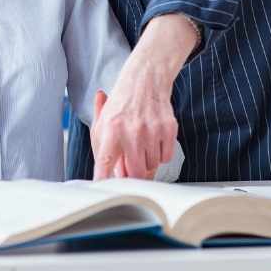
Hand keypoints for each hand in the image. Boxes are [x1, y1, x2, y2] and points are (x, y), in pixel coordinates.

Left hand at [89, 61, 177, 180]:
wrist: (145, 79)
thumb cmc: (121, 104)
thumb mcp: (102, 123)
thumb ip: (102, 151)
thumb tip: (105, 177)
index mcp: (110, 130)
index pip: (105, 164)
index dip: (104, 181)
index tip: (104, 190)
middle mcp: (132, 131)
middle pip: (136, 174)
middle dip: (133, 173)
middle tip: (130, 162)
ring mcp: (152, 131)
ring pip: (152, 166)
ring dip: (146, 161)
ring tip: (141, 142)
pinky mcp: (168, 129)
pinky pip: (165, 158)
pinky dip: (160, 153)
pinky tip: (153, 138)